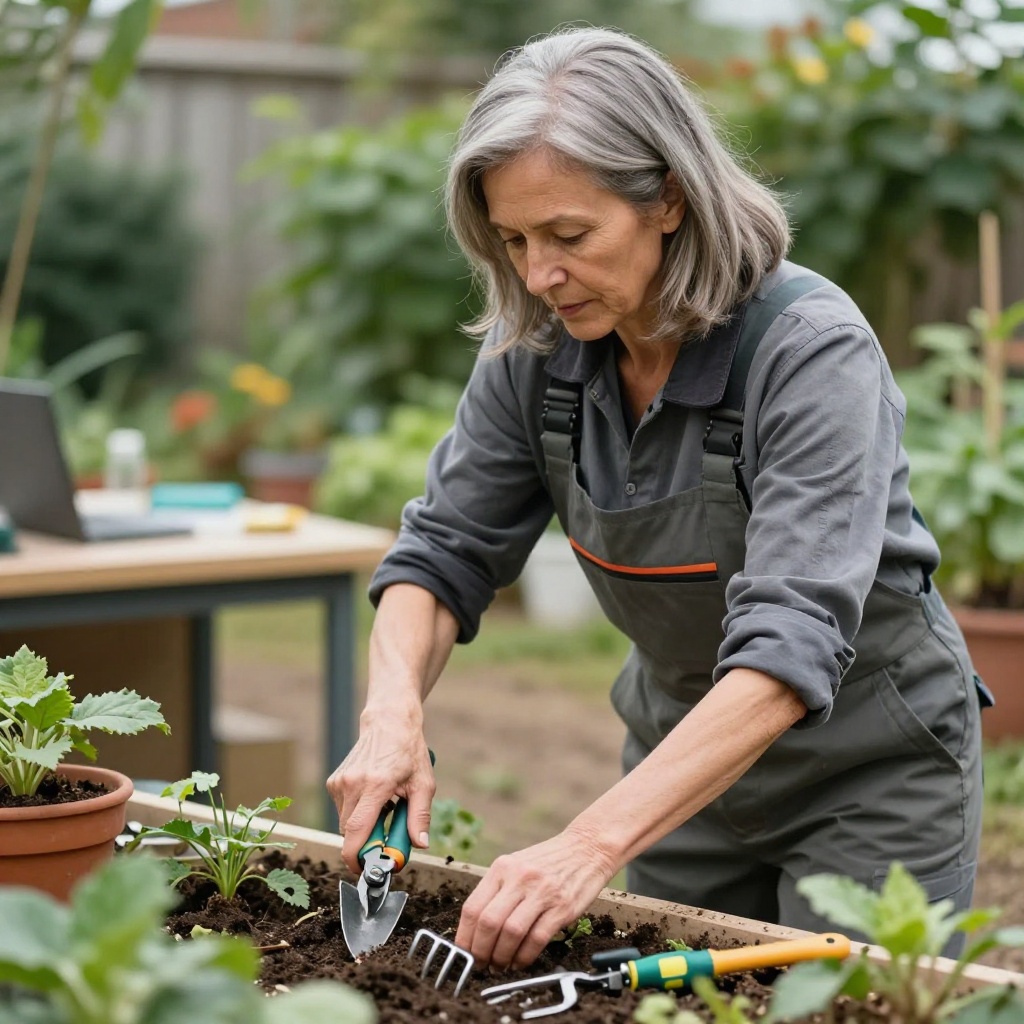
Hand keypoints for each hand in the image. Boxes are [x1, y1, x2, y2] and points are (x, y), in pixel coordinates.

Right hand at [326, 727, 434, 876]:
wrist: (389, 722)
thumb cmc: (409, 752)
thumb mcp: (423, 784)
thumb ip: (420, 816)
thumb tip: (420, 844)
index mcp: (375, 785)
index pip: (357, 831)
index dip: (357, 858)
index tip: (366, 870)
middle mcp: (352, 784)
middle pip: (350, 833)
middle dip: (366, 844)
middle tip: (388, 837)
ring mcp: (339, 782)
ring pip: (345, 824)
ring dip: (363, 827)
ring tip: (385, 807)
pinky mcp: (334, 781)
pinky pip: (342, 811)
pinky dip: (356, 814)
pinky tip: (373, 798)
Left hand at [455, 827, 612, 969]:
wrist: (587, 847)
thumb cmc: (549, 861)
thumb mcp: (517, 865)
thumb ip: (498, 891)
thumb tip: (476, 931)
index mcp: (503, 867)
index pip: (473, 908)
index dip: (464, 937)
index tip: (464, 953)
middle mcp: (519, 877)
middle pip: (489, 923)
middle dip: (481, 952)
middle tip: (482, 965)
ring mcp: (542, 891)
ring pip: (511, 933)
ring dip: (502, 957)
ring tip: (501, 965)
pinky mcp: (562, 907)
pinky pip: (537, 939)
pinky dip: (524, 957)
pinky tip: (520, 961)